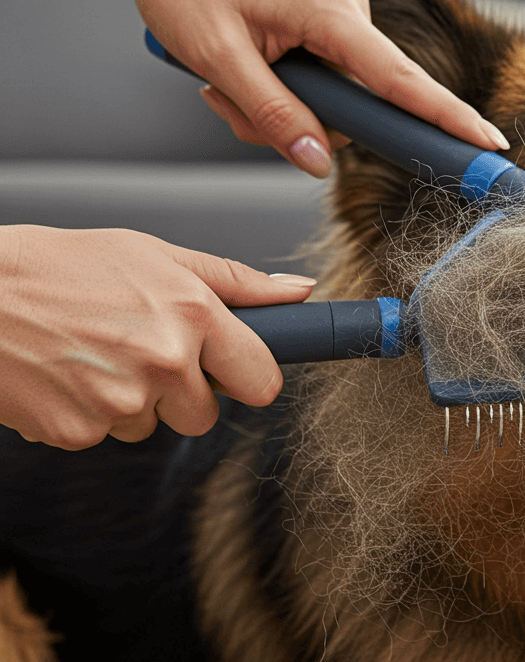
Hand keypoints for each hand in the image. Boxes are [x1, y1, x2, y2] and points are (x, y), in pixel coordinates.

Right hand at [0, 226, 315, 449]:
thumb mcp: (154, 255)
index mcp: (192, 314)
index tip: (232, 370)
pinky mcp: (78, 432)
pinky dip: (87, 413)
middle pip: (206, 414)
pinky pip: (104, 435)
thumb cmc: (60, 266)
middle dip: (181, 392)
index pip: (262, 380)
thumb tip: (298, 293)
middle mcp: (164, 361)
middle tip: (137, 350)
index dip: (246, 377)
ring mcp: (121, 402)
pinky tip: (64, 374)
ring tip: (91, 354)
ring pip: (152, 425)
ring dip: (131, 401)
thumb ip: (235, 282)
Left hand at [116, 0, 510, 175]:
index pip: (401, 80)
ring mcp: (337, 19)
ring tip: (219, 83)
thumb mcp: (219, 59)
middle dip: (295, 123)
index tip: (488, 144)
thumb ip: (274, 115)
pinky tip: (235, 72)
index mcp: (331, 14)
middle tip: (225, 104)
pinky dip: (278, 91)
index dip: (447, 117)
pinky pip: (318, 82)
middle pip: (354, 106)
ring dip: (276, 109)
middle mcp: (346, 13)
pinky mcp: (323, 26)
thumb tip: (319, 163)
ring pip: (330, 101)